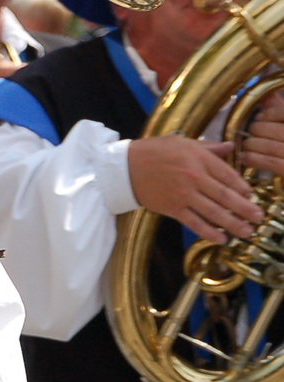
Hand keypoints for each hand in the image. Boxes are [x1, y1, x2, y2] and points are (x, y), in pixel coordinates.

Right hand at [128, 135, 260, 243]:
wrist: (123, 168)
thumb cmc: (152, 152)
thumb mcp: (181, 142)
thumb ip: (208, 147)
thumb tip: (231, 147)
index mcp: (198, 158)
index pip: (229, 175)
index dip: (243, 187)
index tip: (251, 195)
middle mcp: (194, 177)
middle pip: (226, 196)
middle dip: (245, 209)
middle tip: (258, 217)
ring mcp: (183, 194)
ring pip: (214, 212)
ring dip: (233, 224)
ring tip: (247, 232)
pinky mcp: (172, 208)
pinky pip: (194, 223)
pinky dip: (209, 232)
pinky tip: (221, 239)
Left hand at [241, 92, 283, 175]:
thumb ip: (280, 111)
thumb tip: (266, 95)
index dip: (269, 114)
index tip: (259, 118)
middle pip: (278, 129)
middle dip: (258, 131)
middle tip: (249, 135)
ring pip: (272, 146)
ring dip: (252, 146)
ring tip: (245, 147)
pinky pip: (272, 163)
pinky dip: (255, 159)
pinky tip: (245, 158)